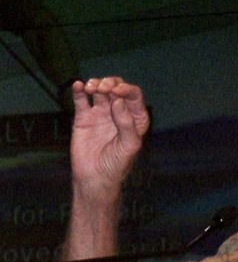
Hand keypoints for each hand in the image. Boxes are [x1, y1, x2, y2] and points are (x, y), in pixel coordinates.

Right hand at [71, 77, 149, 199]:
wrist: (95, 178)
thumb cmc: (117, 164)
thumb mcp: (129, 146)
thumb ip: (127, 124)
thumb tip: (118, 100)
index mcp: (135, 118)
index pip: (134, 96)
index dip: (126, 90)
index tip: (116, 92)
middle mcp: (119, 112)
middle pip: (117, 88)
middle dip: (111, 84)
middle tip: (103, 89)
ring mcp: (101, 113)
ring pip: (99, 90)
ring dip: (96, 84)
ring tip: (91, 88)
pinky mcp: (84, 117)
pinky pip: (81, 99)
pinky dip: (79, 90)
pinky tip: (78, 86)